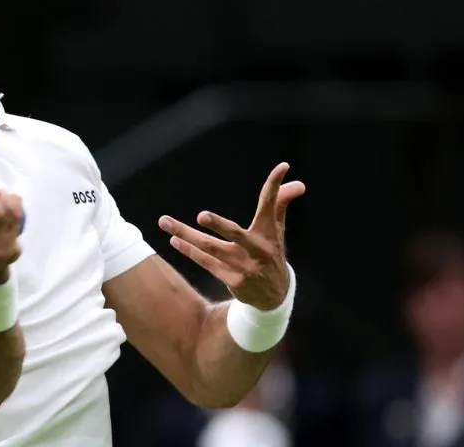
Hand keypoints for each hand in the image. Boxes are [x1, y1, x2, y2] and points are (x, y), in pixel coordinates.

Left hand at [158, 162, 305, 309]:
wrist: (274, 296)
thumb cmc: (270, 253)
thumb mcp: (276, 230)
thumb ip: (280, 204)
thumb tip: (298, 183)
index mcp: (268, 233)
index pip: (272, 205)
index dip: (275, 185)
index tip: (282, 166)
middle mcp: (257, 249)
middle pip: (234, 233)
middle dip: (218, 225)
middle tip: (201, 216)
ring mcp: (244, 266)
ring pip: (210, 248)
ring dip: (186, 236)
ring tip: (165, 222)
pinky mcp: (232, 280)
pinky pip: (206, 263)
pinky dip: (190, 251)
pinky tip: (175, 240)